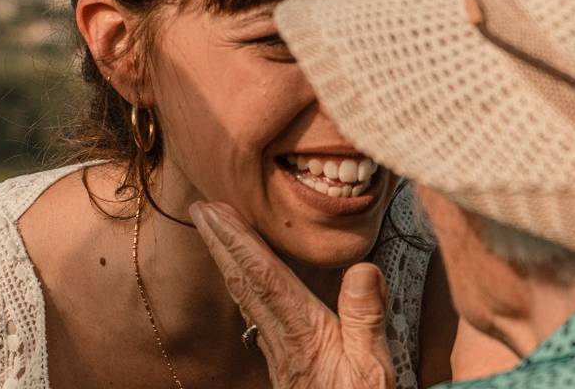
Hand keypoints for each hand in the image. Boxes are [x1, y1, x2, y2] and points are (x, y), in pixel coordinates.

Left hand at [189, 201, 394, 388]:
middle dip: (221, 240)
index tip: (216, 212)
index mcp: (303, 331)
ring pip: (244, 294)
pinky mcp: (282, 357)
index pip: (264, 277)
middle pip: (244, 280)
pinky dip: (242, 282)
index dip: (238, 240)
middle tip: (200, 206)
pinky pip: (254, 310)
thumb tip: (363, 268)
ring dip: (226, 257)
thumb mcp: (374, 368)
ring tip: (213, 228)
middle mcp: (283, 336)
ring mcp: (278, 348)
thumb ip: (368, 318)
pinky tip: (239, 275)